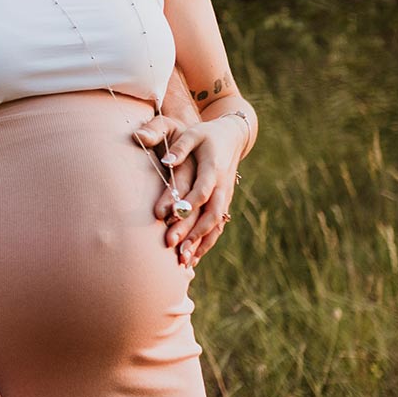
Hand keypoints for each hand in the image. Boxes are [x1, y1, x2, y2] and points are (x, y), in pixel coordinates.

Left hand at [155, 117, 241, 267]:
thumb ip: (179, 147)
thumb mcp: (193, 134)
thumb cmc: (206, 135)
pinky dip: (206, 244)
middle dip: (193, 232)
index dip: (188, 205)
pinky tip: (193, 259)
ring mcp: (225, 197)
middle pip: (210, 214)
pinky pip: (217, 227)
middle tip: (174, 247)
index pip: (202, 190)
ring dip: (200, 244)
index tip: (170, 218)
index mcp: (213, 168)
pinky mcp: (223, 204)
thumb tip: (165, 161)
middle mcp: (222, 186)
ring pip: (215, 225)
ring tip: (183, 262)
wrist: (232, 137)